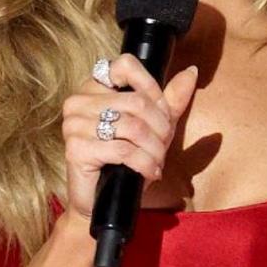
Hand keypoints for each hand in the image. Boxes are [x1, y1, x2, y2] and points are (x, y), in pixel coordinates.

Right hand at [60, 55, 198, 221]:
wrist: (102, 202)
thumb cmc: (126, 161)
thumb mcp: (154, 126)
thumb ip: (171, 99)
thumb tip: (192, 71)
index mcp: (95, 86)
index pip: (126, 65)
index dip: (152, 88)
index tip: (162, 113)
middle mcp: (79, 100)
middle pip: (136, 101)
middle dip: (160, 127)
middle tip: (163, 146)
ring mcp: (74, 123)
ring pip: (133, 126)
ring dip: (154, 149)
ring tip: (157, 161)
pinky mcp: (76, 148)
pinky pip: (123, 150)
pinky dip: (144, 163)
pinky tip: (150, 172)